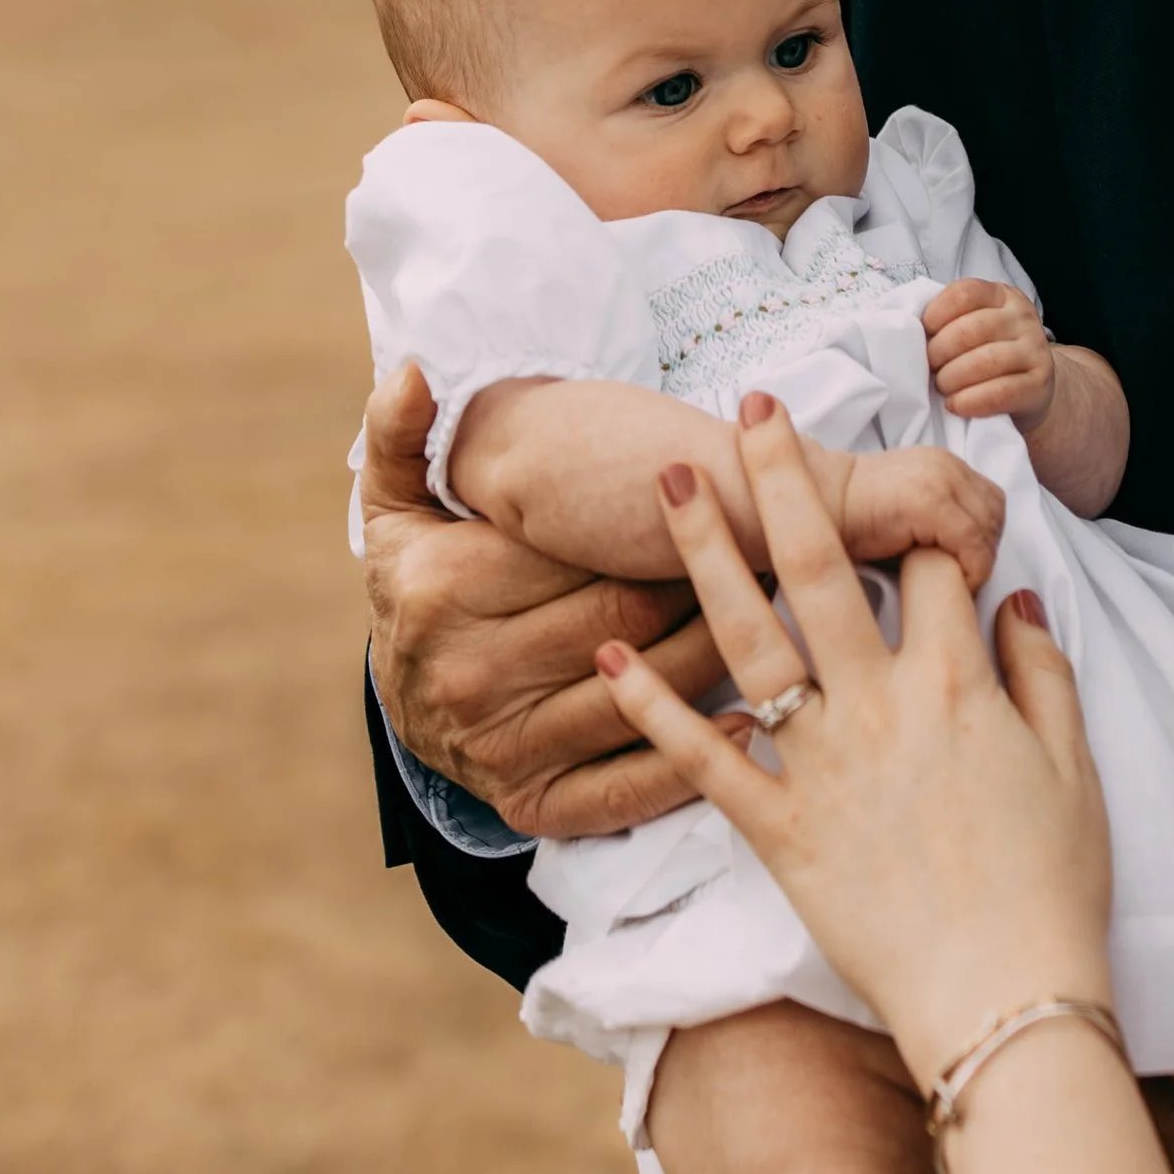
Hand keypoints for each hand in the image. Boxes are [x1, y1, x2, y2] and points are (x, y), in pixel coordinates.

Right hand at [360, 363, 726, 837]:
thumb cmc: (423, 577)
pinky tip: (747, 721)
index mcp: (442, 588)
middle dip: (700, 579)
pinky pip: (620, 790)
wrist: (403, 695)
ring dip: (718, 654)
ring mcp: (499, 747)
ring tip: (775, 613)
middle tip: (767, 549)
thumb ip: (401, 431)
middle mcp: (467, 674)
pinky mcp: (530, 803)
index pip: (577, 548)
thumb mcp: (397, 501)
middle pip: (623, 617)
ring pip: (641, 694)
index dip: (655, 520)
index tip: (710, 490)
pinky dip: (687, 762)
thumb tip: (414, 370)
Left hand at [604, 400, 1113, 1084]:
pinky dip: (654, 706)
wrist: (1002, 999)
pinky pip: (705, 756)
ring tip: (671, 485)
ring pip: (752, 636)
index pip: (931, 564)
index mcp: (959, 685)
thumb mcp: (1075, 769)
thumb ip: (1044, 678)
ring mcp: (825, 763)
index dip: (917, 508)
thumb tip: (1014, 604)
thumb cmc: (1051, 891)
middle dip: (786, 478)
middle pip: (826, 567)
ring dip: (708, 554)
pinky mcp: (779, 827)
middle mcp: (884, 705)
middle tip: (750, 409)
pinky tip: (610, 655)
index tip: (892, 469)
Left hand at [923, 278, 1056, 428]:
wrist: (1031, 389)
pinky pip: (1001, 392)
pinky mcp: (1039, 383)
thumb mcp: (972, 327)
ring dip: (952, 378)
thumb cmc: (986, 355)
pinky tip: (955, 405)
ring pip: (986, 361)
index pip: (965, 293)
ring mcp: (1035, 349)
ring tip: (942, 388)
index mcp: (1001, 295)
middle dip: (939, 353)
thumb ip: (948, 321)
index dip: (936, 313)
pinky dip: (971, 401)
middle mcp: (1022, 317)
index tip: (924, 332)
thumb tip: (907, 330)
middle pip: (970, 329)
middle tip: (929, 368)